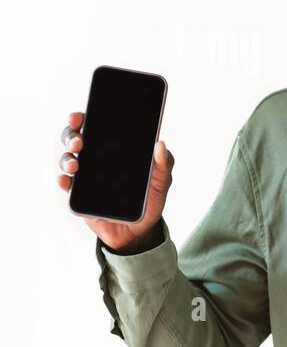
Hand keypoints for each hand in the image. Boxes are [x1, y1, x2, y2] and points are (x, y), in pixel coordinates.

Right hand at [58, 110, 173, 253]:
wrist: (140, 231)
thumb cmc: (149, 201)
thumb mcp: (161, 182)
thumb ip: (163, 165)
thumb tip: (160, 144)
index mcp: (114, 150)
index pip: (96, 128)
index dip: (84, 119)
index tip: (80, 116)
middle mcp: (96, 160)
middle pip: (76, 139)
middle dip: (72, 135)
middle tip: (80, 141)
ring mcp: (85, 177)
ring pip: (68, 160)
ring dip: (67, 159)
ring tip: (75, 164)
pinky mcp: (79, 196)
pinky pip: (67, 186)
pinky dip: (64, 181)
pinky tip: (66, 181)